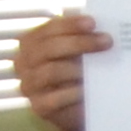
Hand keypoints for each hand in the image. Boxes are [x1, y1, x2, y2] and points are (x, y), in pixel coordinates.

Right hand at [13, 12, 107, 130]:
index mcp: (30, 44)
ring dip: (78, 67)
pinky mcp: (40, 107)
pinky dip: (74, 92)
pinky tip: (89, 89)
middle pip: (48, 48)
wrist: (77, 107)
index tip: (93, 23)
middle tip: (107, 41)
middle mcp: (24, 63)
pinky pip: (55, 98)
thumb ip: (82, 37)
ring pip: (51, 72)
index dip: (70, 25)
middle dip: (79, 43)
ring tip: (102, 65)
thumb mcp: (78, 51)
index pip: (47, 30)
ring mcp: (29, 86)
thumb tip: (98, 26)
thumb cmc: (77, 72)